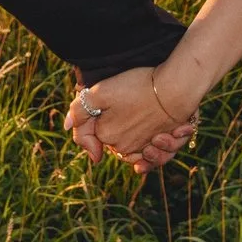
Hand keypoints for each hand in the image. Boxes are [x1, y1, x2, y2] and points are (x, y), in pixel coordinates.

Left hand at [64, 67, 197, 173]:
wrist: (175, 89)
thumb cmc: (138, 87)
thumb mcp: (99, 92)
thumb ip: (78, 109)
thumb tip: (65, 125)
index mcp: (107, 136)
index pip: (95, 134)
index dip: (97, 119)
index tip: (105, 105)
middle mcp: (126, 148)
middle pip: (116, 142)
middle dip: (117, 128)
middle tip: (125, 105)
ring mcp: (147, 148)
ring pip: (138, 149)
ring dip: (134, 135)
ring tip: (133, 115)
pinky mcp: (167, 143)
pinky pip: (159, 153)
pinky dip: (158, 148)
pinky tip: (158, 138)